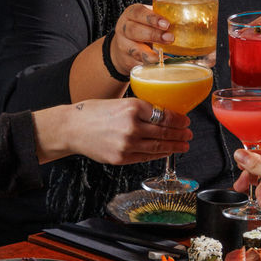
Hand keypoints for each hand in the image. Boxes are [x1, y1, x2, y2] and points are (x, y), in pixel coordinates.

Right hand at [53, 98, 190, 164]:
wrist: (72, 128)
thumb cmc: (94, 112)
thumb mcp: (120, 103)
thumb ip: (141, 109)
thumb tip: (164, 116)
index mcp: (133, 107)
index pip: (165, 115)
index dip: (179, 120)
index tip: (185, 121)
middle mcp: (133, 126)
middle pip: (164, 132)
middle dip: (180, 134)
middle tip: (189, 134)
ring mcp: (128, 144)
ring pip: (158, 147)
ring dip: (174, 146)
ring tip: (184, 145)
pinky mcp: (122, 158)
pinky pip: (146, 157)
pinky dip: (158, 155)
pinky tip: (166, 152)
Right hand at [110, 4, 173, 73]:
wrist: (124, 48)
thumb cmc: (143, 29)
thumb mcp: (149, 21)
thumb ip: (163, 20)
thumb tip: (194, 24)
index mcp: (131, 14)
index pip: (138, 12)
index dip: (152, 18)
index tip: (166, 24)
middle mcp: (123, 29)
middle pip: (134, 30)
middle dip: (153, 35)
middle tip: (171, 38)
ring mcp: (123, 46)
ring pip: (134, 49)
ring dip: (150, 54)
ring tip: (164, 57)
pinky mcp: (126, 61)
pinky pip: (138, 64)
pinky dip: (150, 66)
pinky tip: (160, 66)